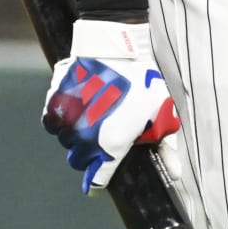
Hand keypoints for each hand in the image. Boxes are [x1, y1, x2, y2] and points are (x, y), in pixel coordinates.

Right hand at [41, 20, 182, 192]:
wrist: (119, 44)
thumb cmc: (144, 78)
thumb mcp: (161, 112)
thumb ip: (166, 147)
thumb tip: (176, 174)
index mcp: (111, 144)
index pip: (97, 179)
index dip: (98, 182)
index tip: (97, 184)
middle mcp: (84, 137)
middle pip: (78, 160)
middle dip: (88, 154)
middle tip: (101, 136)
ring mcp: (66, 118)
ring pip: (65, 140)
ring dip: (74, 135)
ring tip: (90, 117)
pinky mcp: (54, 101)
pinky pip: (51, 121)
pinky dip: (60, 118)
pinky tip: (74, 108)